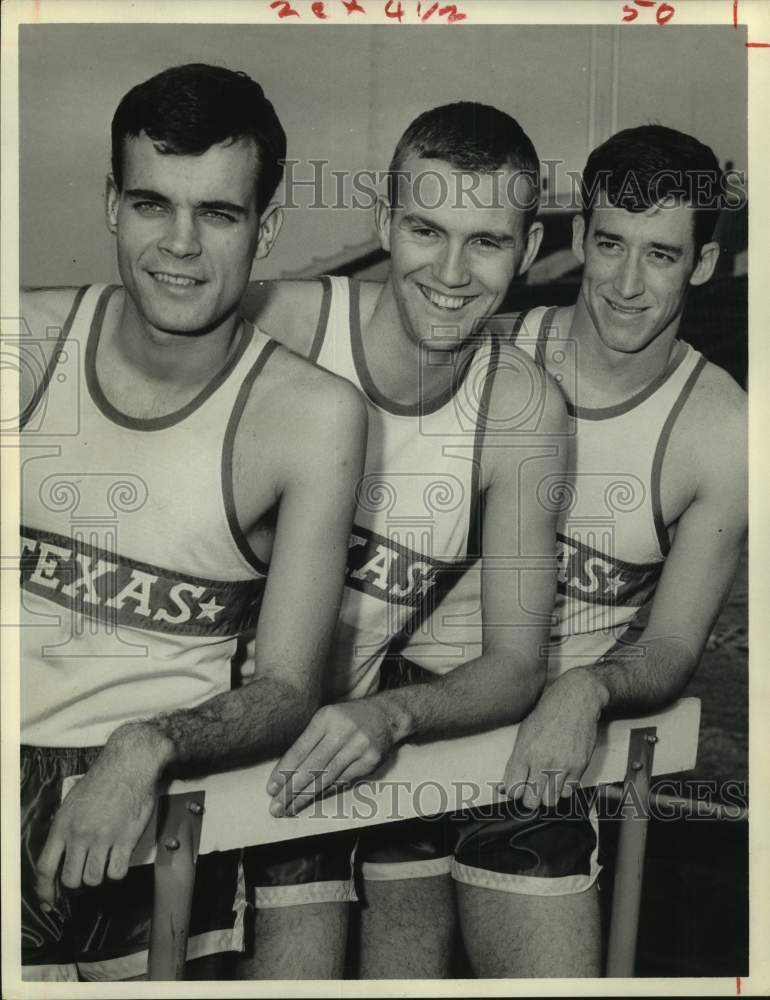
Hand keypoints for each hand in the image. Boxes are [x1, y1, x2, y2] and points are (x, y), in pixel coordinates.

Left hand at [35, 724, 172, 908]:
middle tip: (84, 878)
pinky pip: (116, 873)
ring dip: (97, 879)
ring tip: (102, 867)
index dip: (45, 890)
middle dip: (76, 886)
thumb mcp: (72, 803)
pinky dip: (116, 873)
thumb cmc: (102, 781)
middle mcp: (80, 835)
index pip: (45, 868)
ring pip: (93, 880)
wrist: (130, 765)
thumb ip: (65, 831)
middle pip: (70, 880)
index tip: (50, 901)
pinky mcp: (126, 839)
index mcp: (63, 825)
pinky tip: (118, 861)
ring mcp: (103, 838)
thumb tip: (60, 858)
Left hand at [267, 699, 397, 815]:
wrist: (387, 715)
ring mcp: (358, 746)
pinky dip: (326, 791)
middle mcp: (342, 731)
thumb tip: (285, 770)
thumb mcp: (327, 717)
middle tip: (276, 807)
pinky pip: (343, 781)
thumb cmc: (348, 718)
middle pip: (312, 766)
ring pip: (327, 777)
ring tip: (290, 809)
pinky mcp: (370, 761)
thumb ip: (309, 739)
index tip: (271, 788)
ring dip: (306, 796)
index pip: (300, 749)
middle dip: (291, 789)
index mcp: (325, 718)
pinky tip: (313, 800)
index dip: (284, 771)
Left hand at [502, 668, 608, 809]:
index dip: (514, 792)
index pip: (513, 789)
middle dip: (530, 799)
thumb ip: (514, 762)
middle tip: (533, 788)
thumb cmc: (547, 713)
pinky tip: (561, 775)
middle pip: (531, 802)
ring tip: (548, 783)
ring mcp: (561, 765)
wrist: (575, 699)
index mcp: (524, 752)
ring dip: (548, 795)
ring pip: (551, 801)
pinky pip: (569, 792)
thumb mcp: (524, 733)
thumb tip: (503, 789)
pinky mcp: (579, 766)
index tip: (518, 788)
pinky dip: (564, 788)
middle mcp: (541, 761)